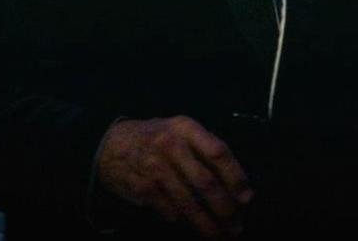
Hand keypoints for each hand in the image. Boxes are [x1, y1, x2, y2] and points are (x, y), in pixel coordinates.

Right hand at [96, 116, 252, 237]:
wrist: (111, 144)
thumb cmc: (157, 139)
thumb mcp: (180, 131)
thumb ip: (205, 149)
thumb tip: (237, 183)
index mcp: (186, 128)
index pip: (217, 152)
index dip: (235, 176)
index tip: (246, 198)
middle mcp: (170, 144)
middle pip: (205, 182)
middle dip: (224, 209)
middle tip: (236, 226)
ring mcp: (153, 166)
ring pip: (187, 203)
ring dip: (206, 224)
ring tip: (218, 235)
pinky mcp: (140, 186)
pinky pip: (167, 210)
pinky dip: (180, 221)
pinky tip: (188, 225)